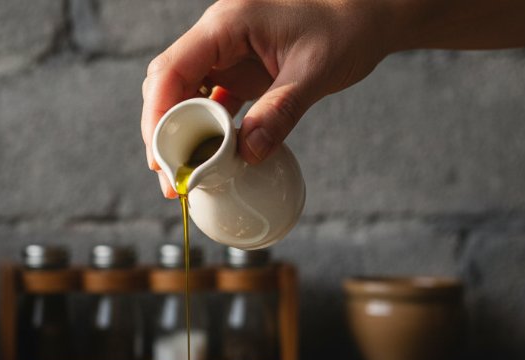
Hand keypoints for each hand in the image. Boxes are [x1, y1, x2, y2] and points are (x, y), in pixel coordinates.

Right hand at [142, 0, 393, 197]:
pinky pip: (209, 101)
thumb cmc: (346, 27)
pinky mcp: (238, 70)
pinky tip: (212, 158)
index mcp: (226, 25)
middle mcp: (218, 37)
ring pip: (184, 94)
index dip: (157, 115)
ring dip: (181, 133)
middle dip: (163, 131)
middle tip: (170, 177)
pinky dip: (206, 130)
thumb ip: (280, 112)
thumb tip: (246, 156)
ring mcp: (226, 54)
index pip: (171, 70)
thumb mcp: (315, 72)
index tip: (160, 156)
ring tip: (186, 174)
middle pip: (169, 85)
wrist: (367, 15)